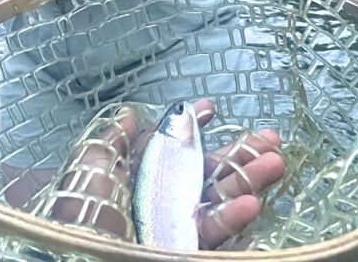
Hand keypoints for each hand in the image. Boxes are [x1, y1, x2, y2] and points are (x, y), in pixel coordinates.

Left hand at [47, 99, 283, 249]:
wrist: (83, 252)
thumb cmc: (81, 210)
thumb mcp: (91, 165)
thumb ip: (112, 139)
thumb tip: (128, 112)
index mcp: (139, 175)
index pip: (173, 147)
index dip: (193, 127)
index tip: (212, 109)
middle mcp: (161, 198)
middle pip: (207, 171)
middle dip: (239, 153)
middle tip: (272, 138)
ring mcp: (175, 225)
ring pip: (219, 198)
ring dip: (248, 179)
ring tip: (277, 162)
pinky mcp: (184, 248)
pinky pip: (213, 233)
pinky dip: (233, 218)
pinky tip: (251, 205)